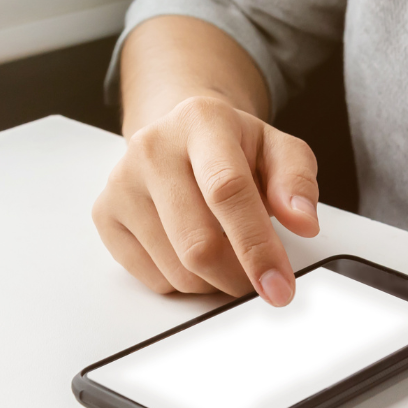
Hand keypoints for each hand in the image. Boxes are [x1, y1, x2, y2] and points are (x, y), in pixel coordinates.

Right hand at [93, 96, 319, 305]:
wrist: (180, 134)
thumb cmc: (231, 147)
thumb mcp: (277, 148)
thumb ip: (297, 180)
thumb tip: (302, 219)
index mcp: (201, 121)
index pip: (227, 191)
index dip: (256, 246)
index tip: (278, 286)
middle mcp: (153, 147)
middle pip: (198, 243)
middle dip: (238, 276)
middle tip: (259, 279)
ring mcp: (122, 182)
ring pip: (177, 270)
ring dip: (214, 281)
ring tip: (226, 250)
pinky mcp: (105, 214)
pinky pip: (153, 278)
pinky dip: (184, 281)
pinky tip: (192, 249)